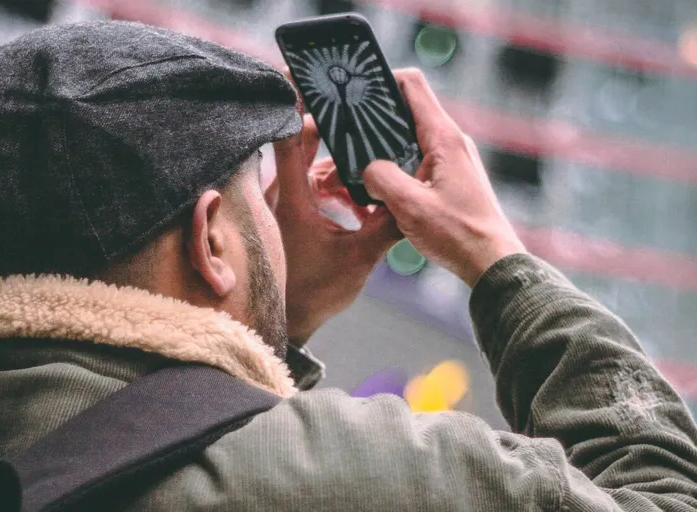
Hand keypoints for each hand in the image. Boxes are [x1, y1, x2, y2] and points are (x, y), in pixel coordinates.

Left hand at [269, 116, 400, 344]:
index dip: (299, 104)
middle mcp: (279, 193)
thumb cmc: (313, 292)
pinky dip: (334, 186)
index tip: (315, 81)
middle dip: (337, 134)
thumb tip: (416, 202)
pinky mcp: (287, 214)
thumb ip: (388, 226)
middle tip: (367, 125)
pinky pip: (310, 184)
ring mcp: (281, 202)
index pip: (290, 137)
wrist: (287, 322)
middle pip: (304, 143)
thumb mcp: (359, 259)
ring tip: (371, 181)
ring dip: (341, 168)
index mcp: (291, 198)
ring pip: (311, 165)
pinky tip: (359, 205)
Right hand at [362, 69, 525, 286]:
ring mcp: (454, 160)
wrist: (492, 263)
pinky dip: (400, 166)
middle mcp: (453, 142)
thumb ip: (381, 178)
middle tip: (350, 129)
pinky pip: (420, 160)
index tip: (359, 91)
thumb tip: (368, 170)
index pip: (412, 85)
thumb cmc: (458, 235)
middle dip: (380, 116)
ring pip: (413, 138)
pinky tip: (384, 187)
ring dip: (388, 147)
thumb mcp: (409, 206)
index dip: (384, 79)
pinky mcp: (452, 178)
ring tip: (361, 161)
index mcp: (444, 138)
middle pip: (410, 110)